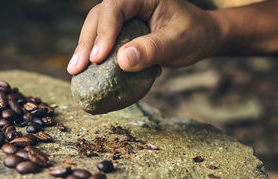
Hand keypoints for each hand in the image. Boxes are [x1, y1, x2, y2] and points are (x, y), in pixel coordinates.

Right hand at [67, 0, 223, 74]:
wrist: (201, 37)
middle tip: (76, 68)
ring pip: (97, 27)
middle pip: (99, 17)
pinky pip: (104, 39)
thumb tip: (122, 61)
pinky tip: (89, 71)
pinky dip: (96, 55)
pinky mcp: (123, 29)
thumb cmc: (194, 35)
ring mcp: (125, 15)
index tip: (97, 59)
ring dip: (86, 49)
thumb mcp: (178, 42)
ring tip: (76, 71)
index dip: (103, 32)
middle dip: (86, 43)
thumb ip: (153, 49)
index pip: (115, 8)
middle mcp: (130, 2)